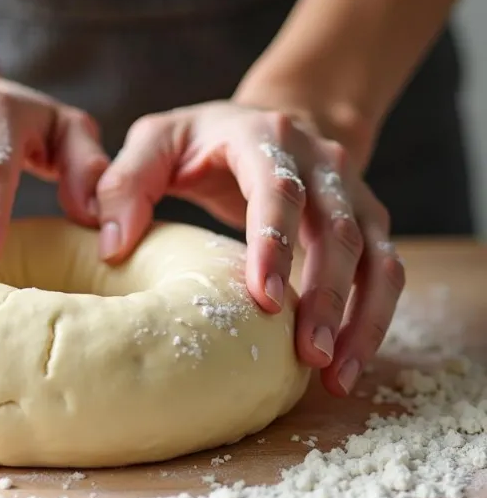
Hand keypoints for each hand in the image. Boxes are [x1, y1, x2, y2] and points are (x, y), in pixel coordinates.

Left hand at [94, 101, 404, 396]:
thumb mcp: (157, 141)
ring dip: (362, 318)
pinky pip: (386, 272)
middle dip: (327, 295)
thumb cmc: (203, 140)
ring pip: (376, 257)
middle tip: (308, 354)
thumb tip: (111, 246)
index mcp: (265, 137)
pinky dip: (374, 319)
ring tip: (335, 376)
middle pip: (337, 230)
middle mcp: (321, 163)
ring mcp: (352, 193)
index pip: (278, 190)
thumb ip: (126, 182)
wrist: (271, 121)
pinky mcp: (367, 221)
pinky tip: (347, 363)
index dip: (275, 243)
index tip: (266, 299)